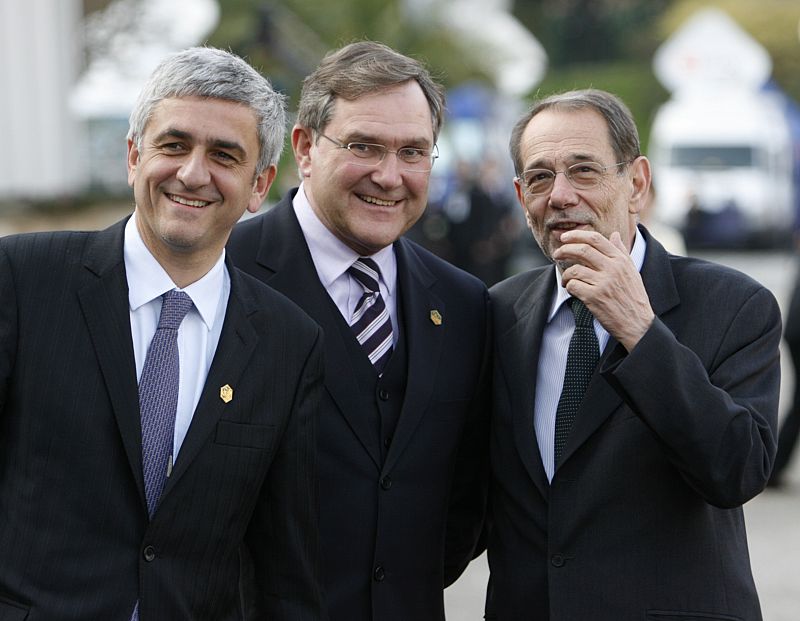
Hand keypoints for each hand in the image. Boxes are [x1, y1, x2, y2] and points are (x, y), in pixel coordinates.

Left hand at [553, 230, 653, 351]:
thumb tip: (615, 235)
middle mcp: (613, 269)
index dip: (577, 235)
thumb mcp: (632, 272)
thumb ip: (621, 252)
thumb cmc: (633, 298)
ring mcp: (603, 283)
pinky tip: (571, 290)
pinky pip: (573, 286)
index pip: (596, 239)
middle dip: (565, 250)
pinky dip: (568, 287)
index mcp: (621, 260)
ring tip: (566, 279)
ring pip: (575, 269)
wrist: (637, 324)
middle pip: (582, 250)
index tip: (565, 237)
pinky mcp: (594, 297)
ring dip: (565, 274)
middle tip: (557, 254)